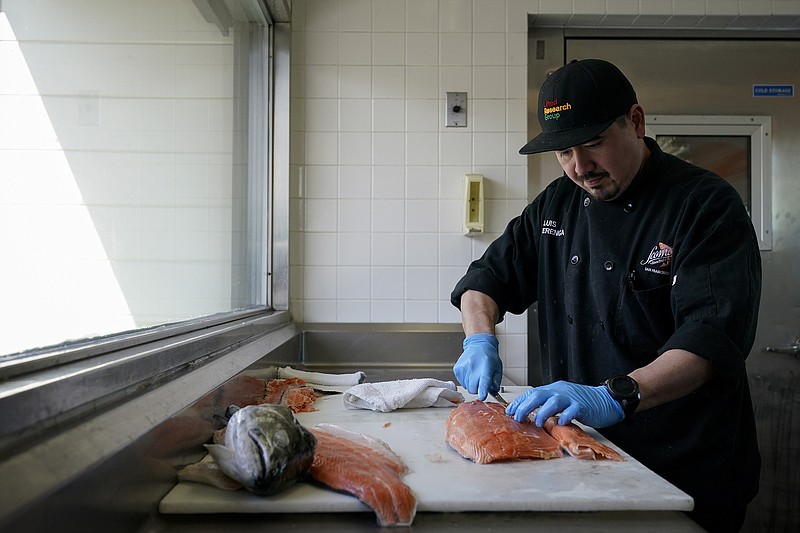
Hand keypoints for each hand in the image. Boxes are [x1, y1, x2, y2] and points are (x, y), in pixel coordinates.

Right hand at [453, 333, 501, 400]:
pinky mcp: (457, 369)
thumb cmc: (489, 356)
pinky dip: (466, 381)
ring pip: (467, 387)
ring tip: (475, 374)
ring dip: (471, 384)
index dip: (483, 390)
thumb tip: (493, 392)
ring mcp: (464, 367)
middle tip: (481, 382)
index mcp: (486, 366)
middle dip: (477, 389)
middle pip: (473, 389)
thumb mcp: (497, 368)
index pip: (484, 381)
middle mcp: (473, 366)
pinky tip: (470, 373)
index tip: (482, 396)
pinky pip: (462, 383)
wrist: (478, 345)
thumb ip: (496, 382)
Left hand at [506, 380, 623, 427]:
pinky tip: (561, 422)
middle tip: (517, 417)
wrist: (606, 400)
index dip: (520, 402)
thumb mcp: (562, 400)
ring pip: (553, 401)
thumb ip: (549, 405)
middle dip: (525, 406)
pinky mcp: (583, 406)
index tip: (509, 411)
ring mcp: (572, 398)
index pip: (532, 392)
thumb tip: (531, 414)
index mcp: (554, 389)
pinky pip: (573, 409)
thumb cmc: (583, 403)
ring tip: (537, 422)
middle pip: (538, 395)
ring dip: (542, 412)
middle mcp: (560, 391)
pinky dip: (565, 416)